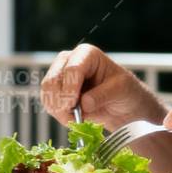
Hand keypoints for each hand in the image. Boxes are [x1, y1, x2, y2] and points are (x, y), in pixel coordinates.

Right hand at [40, 43, 163, 126]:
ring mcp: (60, 76)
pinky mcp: (56, 91)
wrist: (122, 105)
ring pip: (47, 94)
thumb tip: (84, 103)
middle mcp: (69, 61)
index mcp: (87, 54)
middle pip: (52, 80)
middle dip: (61, 102)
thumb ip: (103, 95)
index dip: (70, 89)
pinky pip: (48, 104)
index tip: (74, 105)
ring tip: (77, 118)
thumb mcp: (121, 90)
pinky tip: (72, 118)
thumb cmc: (124, 91)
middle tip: (74, 116)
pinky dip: (58, 114)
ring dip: (59, 110)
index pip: (72, 69)